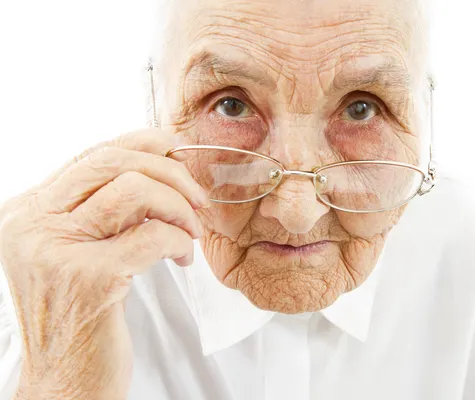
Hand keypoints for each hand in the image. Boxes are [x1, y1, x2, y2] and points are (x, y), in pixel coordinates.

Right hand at [0, 129, 207, 399]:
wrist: (66, 383)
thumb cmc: (82, 318)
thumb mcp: (79, 253)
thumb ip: (101, 212)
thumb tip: (154, 167)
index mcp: (27, 214)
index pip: (90, 156)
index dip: (140, 142)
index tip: (175, 146)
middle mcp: (31, 225)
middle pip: (112, 163)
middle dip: (169, 172)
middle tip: (197, 199)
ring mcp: (56, 250)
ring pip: (134, 190)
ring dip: (178, 207)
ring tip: (192, 232)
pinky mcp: (88, 278)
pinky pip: (153, 235)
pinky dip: (180, 241)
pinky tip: (183, 259)